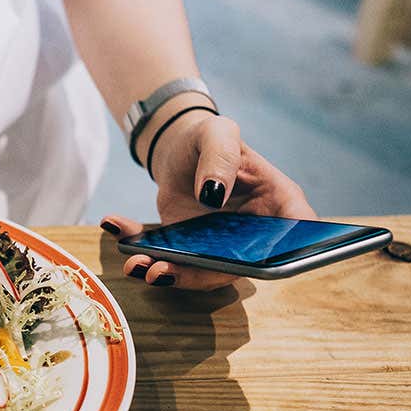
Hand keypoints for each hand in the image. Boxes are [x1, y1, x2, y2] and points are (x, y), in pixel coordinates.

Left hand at [101, 109, 315, 290]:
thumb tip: (212, 195)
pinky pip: (166, 257)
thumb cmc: (210, 138)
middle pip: (237, 266)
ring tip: (136, 263)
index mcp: (277, 203)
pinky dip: (139, 250)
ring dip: (166, 273)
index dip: (284, 257)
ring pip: (199, 271)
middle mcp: (251, 234)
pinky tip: (115, 228)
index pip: (296, 236)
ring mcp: (217, 246)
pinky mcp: (185, 248)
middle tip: (163, 270)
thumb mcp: (218, 134)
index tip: (252, 263)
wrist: (178, 147)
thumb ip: (221, 158)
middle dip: (200, 276)